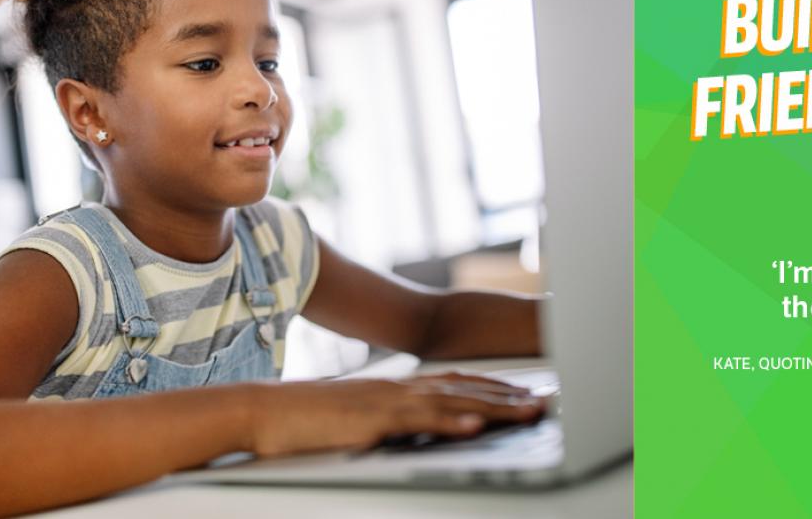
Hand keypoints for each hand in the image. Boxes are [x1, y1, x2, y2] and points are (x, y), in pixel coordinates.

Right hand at [245, 373, 543, 456]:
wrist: (263, 411)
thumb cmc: (307, 420)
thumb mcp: (358, 418)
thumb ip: (390, 420)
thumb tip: (413, 428)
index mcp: (398, 388)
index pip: (458, 384)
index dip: (496, 389)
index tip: (527, 394)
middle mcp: (400, 388)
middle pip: (467, 390)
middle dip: (510, 397)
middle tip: (547, 402)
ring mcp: (388, 401)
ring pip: (453, 402)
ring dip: (496, 407)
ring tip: (530, 412)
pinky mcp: (372, 419)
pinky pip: (418, 422)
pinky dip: (450, 423)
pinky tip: (475, 427)